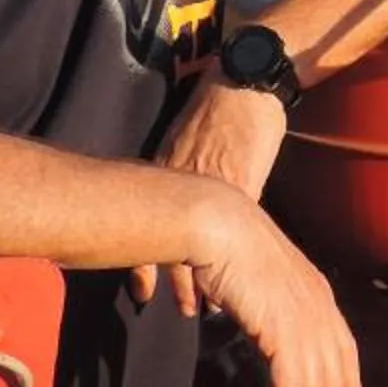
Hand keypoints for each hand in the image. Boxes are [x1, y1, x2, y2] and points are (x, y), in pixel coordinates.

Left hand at [132, 70, 291, 313]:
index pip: (147, 227)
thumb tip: (165, 206)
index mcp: (168, 170)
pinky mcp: (244, 179)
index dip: (143, 264)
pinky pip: (235, 229)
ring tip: (203, 305)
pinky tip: (235, 278)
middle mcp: (185, 180)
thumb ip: (175, 172)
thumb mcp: (185, 140)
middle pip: (172, 242)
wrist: (243, 80)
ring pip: (202, 242)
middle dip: (172, 279)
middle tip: (175, 306)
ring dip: (200, 277)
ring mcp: (215, 182)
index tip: (142, 290)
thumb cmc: (216, 107)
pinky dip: (233, 258)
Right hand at [186, 191, 364, 386]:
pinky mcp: (284, 333)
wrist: (219, 225)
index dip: (349, 381)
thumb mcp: (259, 279)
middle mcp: (320, 309)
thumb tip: (261, 328)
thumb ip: (270, 307)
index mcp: (318, 293)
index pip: (345, 347)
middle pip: (333, 376)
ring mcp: (305, 321)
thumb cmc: (227, 245)